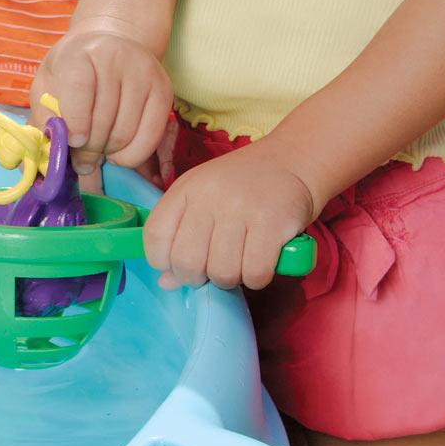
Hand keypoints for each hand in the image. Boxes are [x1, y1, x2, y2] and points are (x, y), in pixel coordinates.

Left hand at [29, 21, 173, 181]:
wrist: (110, 44)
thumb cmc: (73, 70)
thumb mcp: (48, 84)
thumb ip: (44, 116)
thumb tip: (50, 154)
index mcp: (80, 53)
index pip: (80, 92)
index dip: (75, 123)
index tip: (73, 141)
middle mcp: (116, 57)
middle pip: (104, 119)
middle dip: (89, 149)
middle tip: (81, 158)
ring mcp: (144, 73)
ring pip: (126, 132)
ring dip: (108, 152)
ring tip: (98, 149)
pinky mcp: (163, 90)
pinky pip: (150, 137)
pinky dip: (132, 155)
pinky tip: (118, 151)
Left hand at [143, 140, 316, 291]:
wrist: (290, 162)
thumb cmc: (241, 187)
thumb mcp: (203, 200)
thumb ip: (180, 237)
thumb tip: (165, 283)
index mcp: (185, 189)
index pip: (154, 236)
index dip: (162, 261)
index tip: (177, 264)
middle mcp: (209, 196)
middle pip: (186, 261)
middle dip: (197, 277)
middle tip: (211, 268)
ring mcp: (240, 208)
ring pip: (222, 272)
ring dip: (230, 279)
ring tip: (239, 262)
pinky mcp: (272, 223)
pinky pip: (255, 273)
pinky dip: (257, 279)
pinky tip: (261, 262)